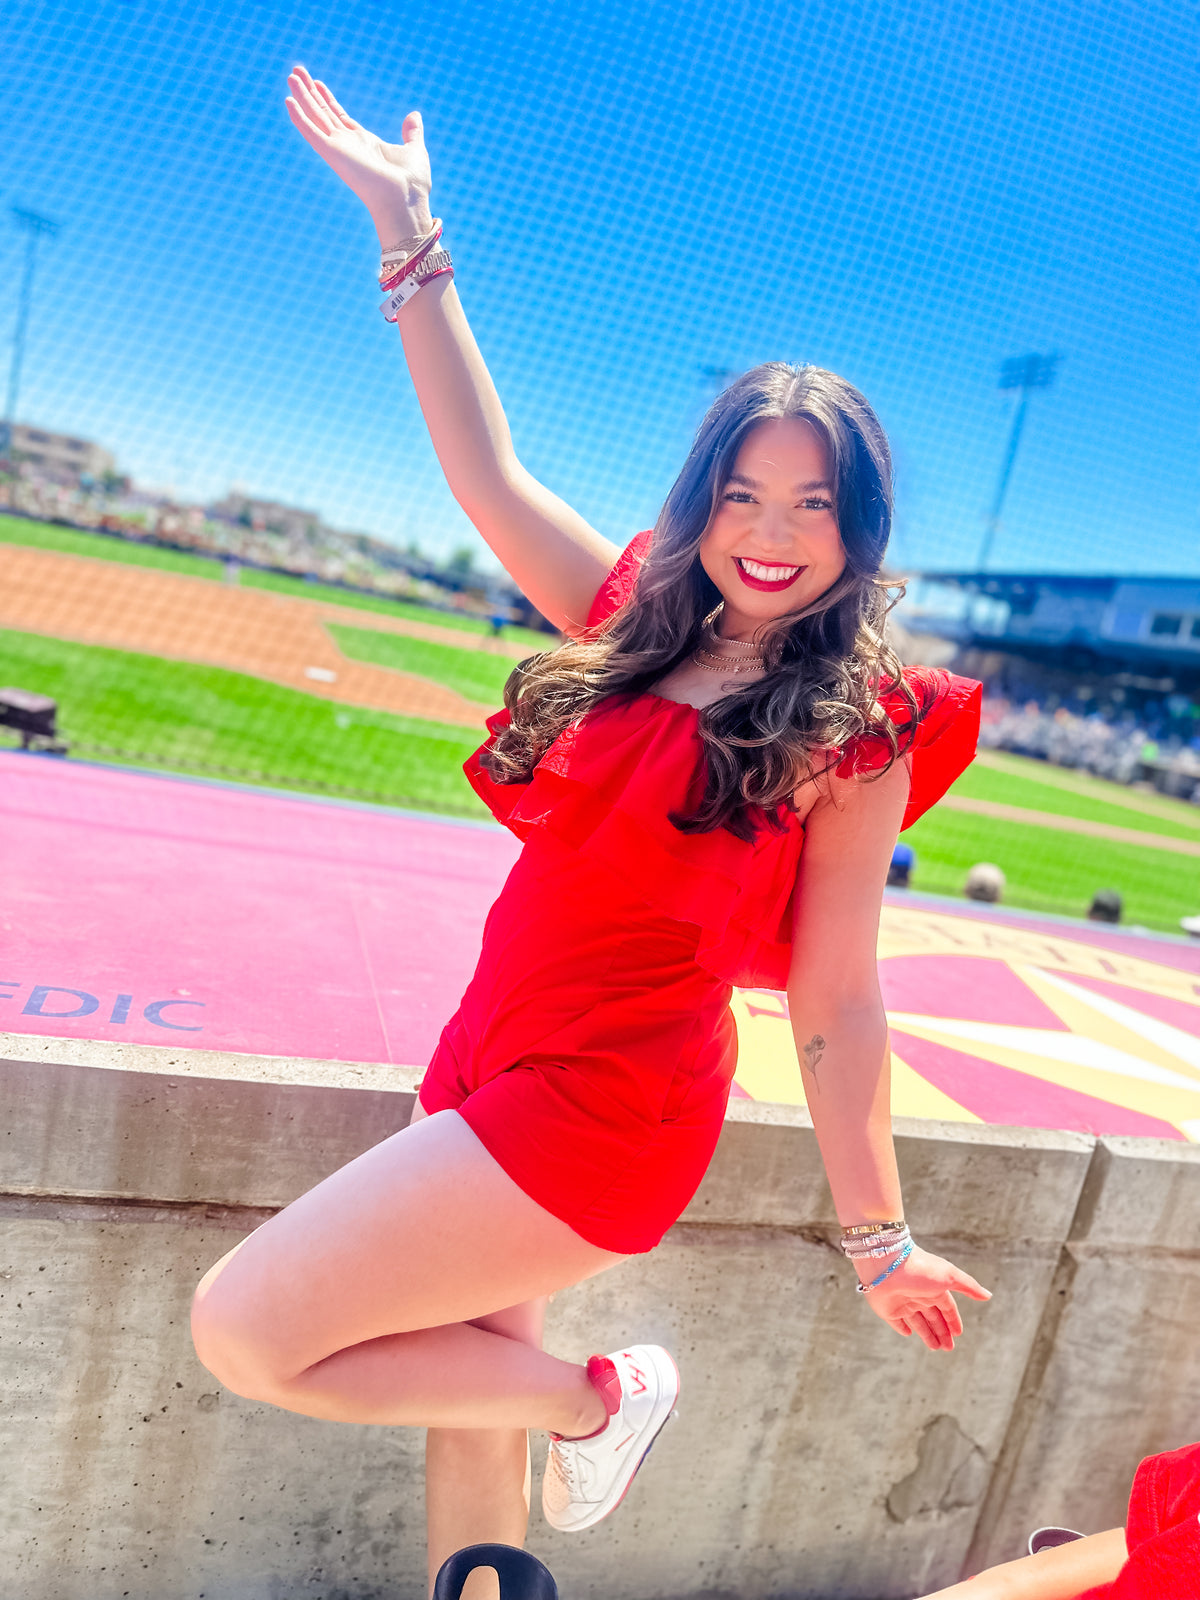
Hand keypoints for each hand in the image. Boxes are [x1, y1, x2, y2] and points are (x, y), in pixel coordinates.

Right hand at [285, 65, 432, 242]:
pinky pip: (312, 133)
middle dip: (310, 92)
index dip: (328, 99)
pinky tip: (288, 101)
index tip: (317, 83)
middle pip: (323, 113)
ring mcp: (339, 149)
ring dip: (302, 97)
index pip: (340, 117)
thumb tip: (414, 116)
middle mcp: (348, 145)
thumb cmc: (412, 184)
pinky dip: (299, 118)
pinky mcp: (333, 154)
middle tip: (296, 71)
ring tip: (290, 76)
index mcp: (364, 143)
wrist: (407, 201)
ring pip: (315, 118)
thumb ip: (411, 132)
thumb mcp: (414, 150)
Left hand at [857, 1244, 990, 1350]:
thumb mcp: (949, 1277)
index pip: (947, 1308)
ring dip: (927, 1334)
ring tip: (936, 1348)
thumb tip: (988, 1296)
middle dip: (942, 1332)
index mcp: (934, 1289)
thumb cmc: (921, 1268)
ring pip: (918, 1323)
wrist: (886, 1263)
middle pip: (933, 1318)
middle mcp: (919, 1296)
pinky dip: (902, 1328)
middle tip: (949, 1348)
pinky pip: (896, 1322)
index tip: (958, 1334)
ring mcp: (903, 1303)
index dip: (953, 1320)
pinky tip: (908, 1333)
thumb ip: (968, 1286)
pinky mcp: (888, 1309)